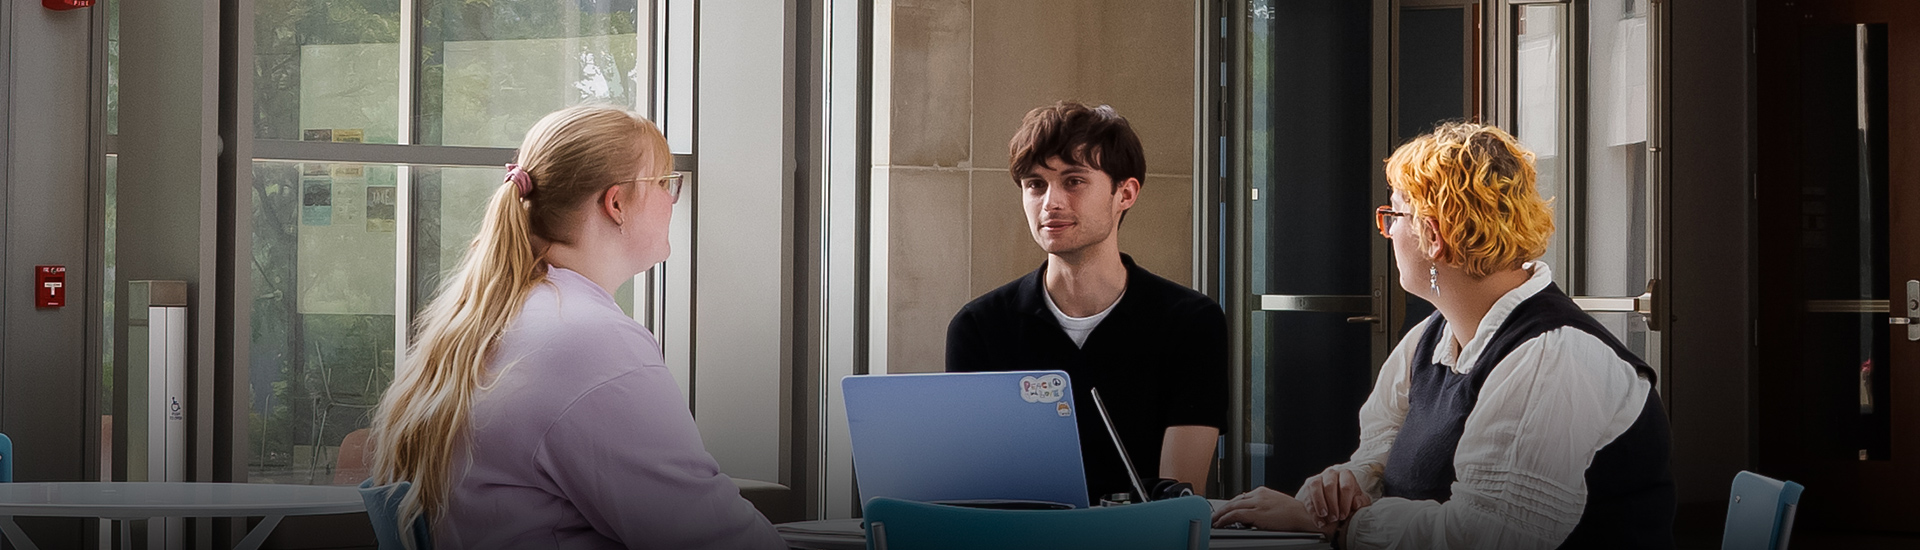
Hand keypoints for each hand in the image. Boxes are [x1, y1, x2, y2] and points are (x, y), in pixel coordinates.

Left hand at [1210, 487, 1335, 535]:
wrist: (1304, 515)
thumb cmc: (1294, 513)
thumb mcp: (1276, 505)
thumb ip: (1263, 506)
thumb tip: (1254, 515)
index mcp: (1263, 492)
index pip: (1241, 497)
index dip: (1231, 504)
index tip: (1225, 510)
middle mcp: (1258, 495)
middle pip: (1234, 500)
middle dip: (1222, 508)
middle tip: (1214, 515)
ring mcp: (1257, 503)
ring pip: (1232, 506)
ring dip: (1220, 514)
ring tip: (1214, 520)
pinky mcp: (1257, 513)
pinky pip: (1236, 514)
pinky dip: (1225, 518)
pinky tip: (1220, 523)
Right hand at [1298, 469, 1370, 525]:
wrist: (1333, 501)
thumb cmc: (1347, 499)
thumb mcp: (1358, 500)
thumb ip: (1361, 502)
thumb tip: (1356, 503)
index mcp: (1345, 475)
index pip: (1346, 486)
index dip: (1345, 502)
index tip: (1344, 514)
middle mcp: (1331, 474)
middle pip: (1330, 486)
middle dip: (1332, 504)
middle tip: (1335, 517)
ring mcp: (1318, 479)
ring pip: (1316, 487)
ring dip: (1320, 503)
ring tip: (1324, 516)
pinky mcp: (1307, 487)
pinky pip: (1307, 497)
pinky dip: (1312, 511)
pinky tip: (1319, 520)